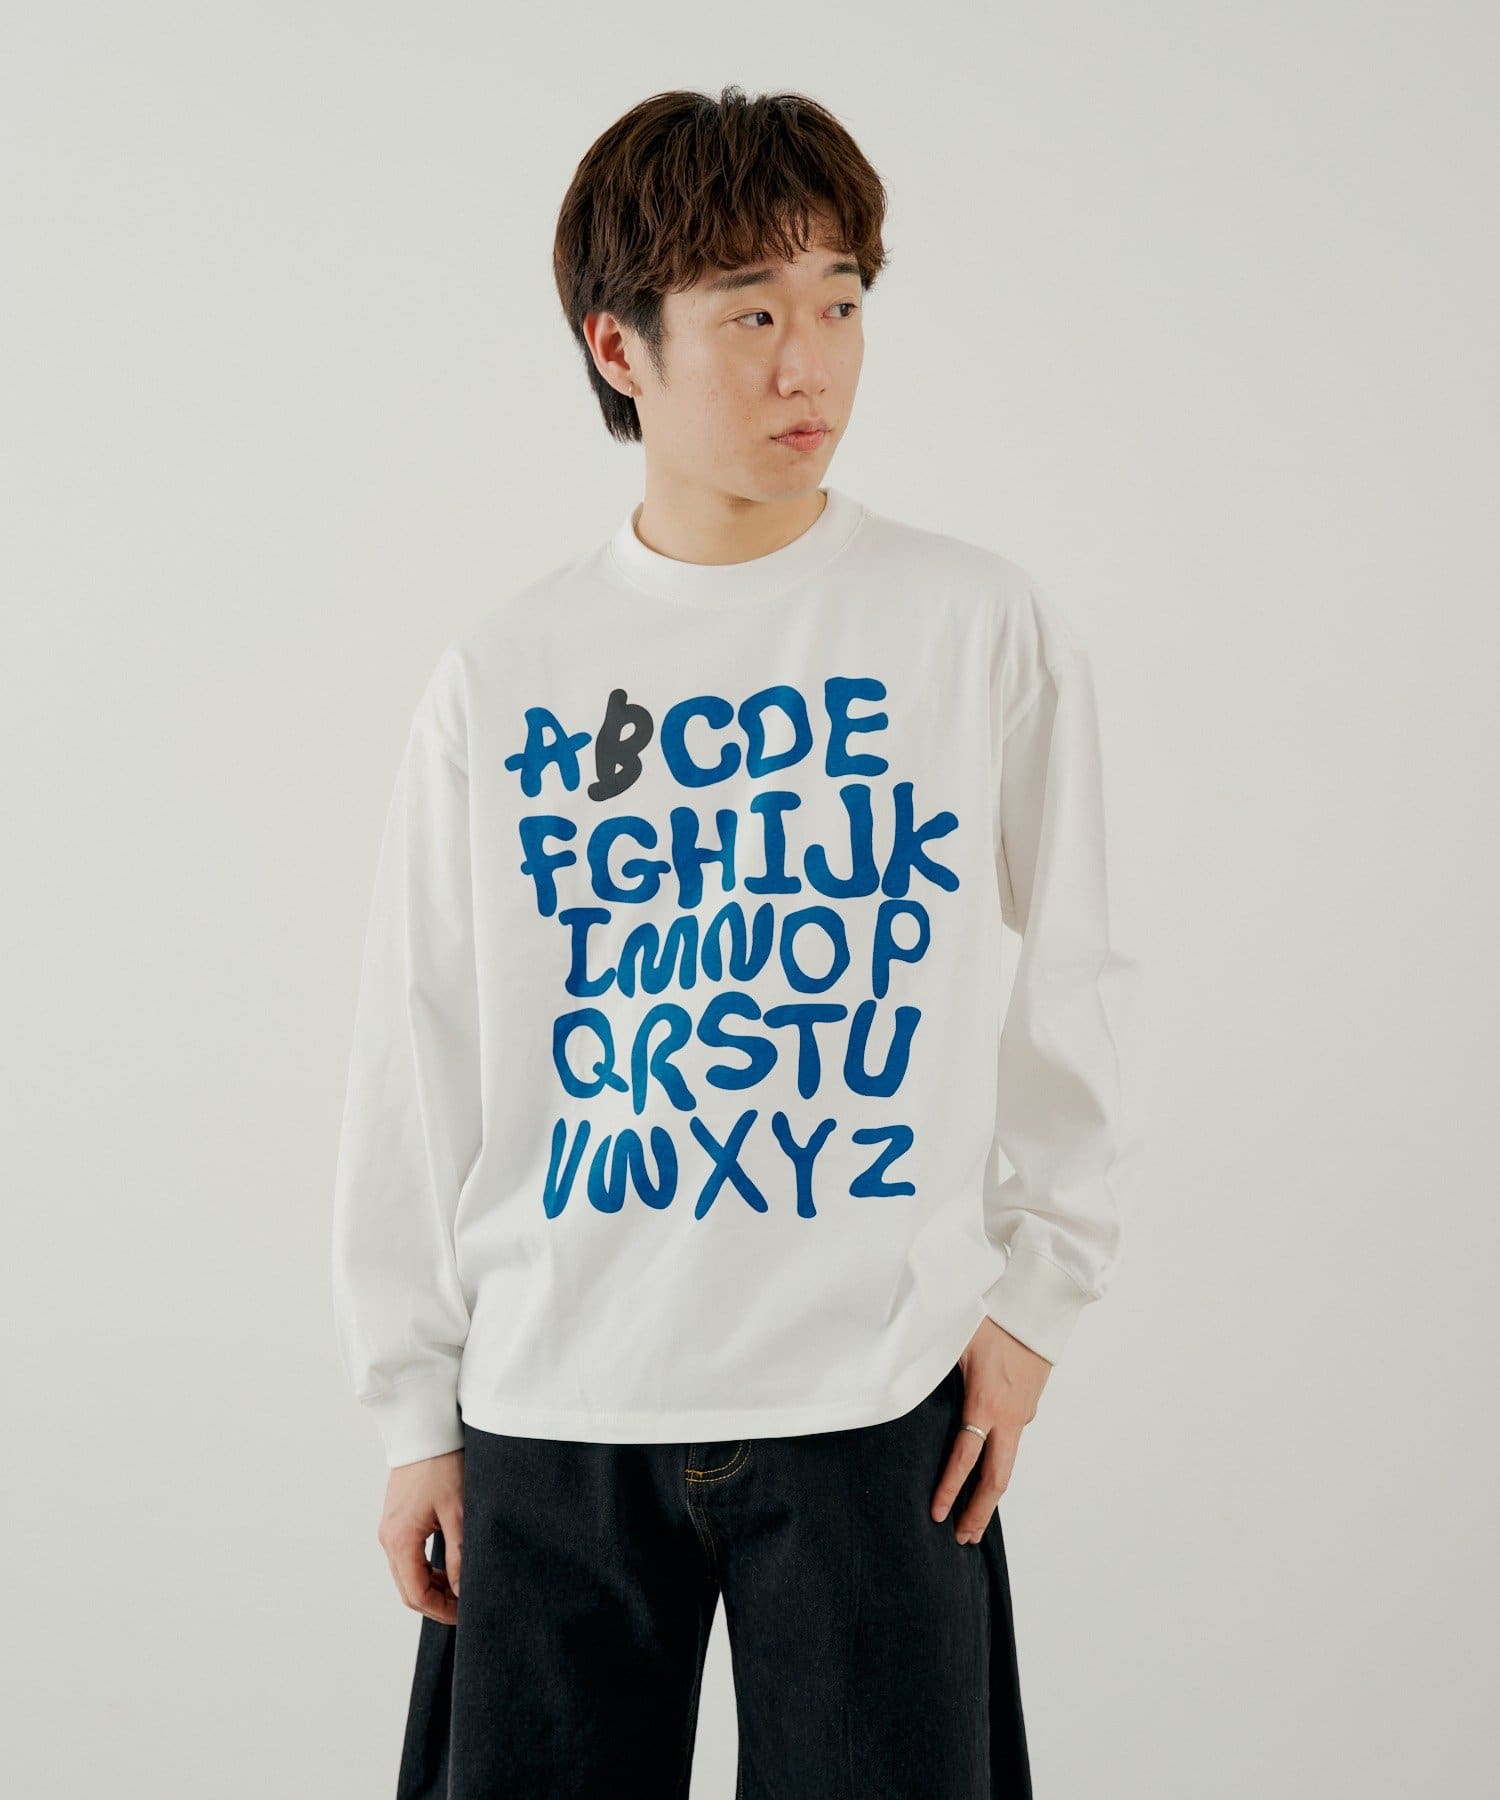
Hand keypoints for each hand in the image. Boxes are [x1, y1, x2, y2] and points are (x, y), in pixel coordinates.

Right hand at [377, 1449, 464, 1622]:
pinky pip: (407, 1556)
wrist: (424, 1428)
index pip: (416, 1594)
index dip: (441, 1610)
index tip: (465, 1615)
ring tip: (460, 1587)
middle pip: (408, 1589)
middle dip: (436, 1602)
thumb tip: (463, 1591)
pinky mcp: (396, 1519)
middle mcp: (388, 1538)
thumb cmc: (442, 1464)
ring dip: (431, 1586)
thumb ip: (460, 1555)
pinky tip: (448, 1567)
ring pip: (407, 1574)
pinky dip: (425, 1569)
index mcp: (400, 1540)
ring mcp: (389, 1528)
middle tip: (466, 1606)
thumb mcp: (458, 1512)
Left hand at [931, 1315, 1050, 1544]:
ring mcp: (1023, 1413)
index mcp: (986, 1402)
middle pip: (997, 1478)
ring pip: (1008, 1463)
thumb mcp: (953, 1339)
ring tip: (975, 1519)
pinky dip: (998, 1464)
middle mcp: (1008, 1416)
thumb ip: (928, 1365)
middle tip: (963, 1539)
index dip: (951, 1489)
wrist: (1038, 1305)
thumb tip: (895, 1383)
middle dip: (979, 1512)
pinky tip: (985, 1472)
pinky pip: (1012, 1441)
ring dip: (990, 1494)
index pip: (966, 1457)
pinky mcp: (1029, 1406)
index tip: (938, 1514)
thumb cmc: (993, 1317)